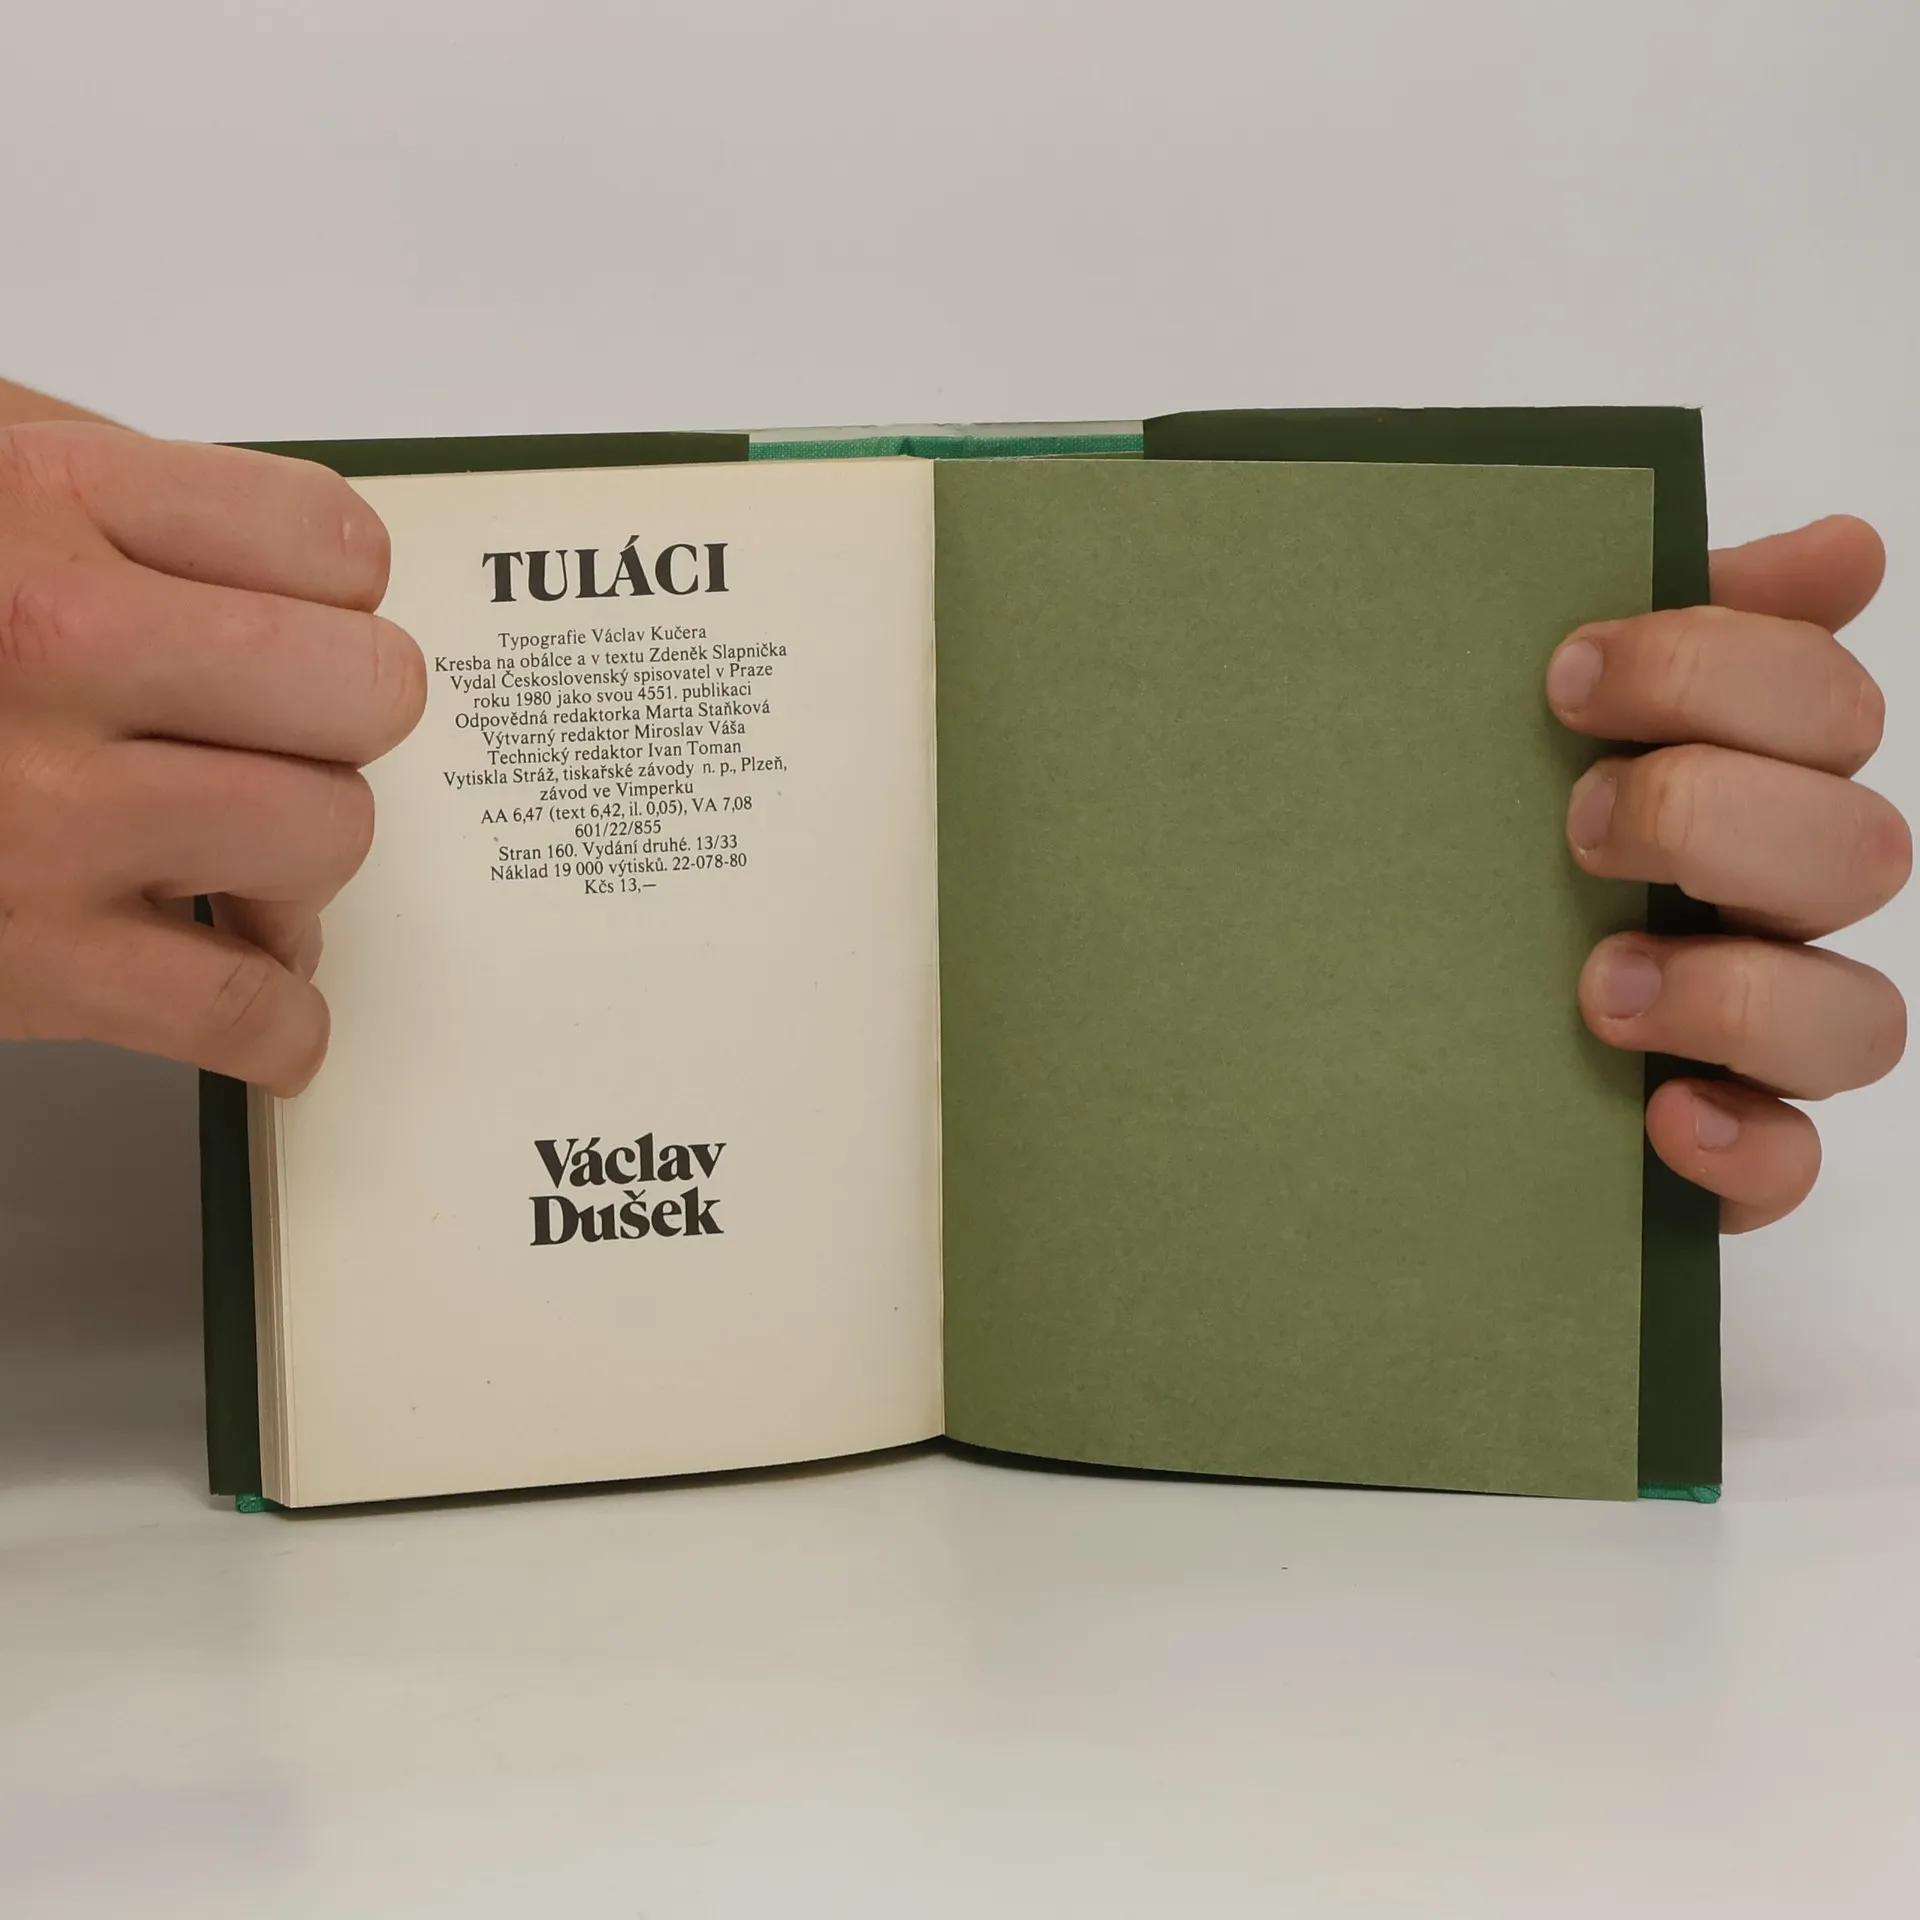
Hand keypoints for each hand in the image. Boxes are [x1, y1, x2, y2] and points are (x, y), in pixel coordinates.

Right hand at [0, 422, 424, 1091]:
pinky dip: (279, 1026)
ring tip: (240, 857)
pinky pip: (243, 1011)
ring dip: (301, 860)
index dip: (335, 597)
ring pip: (328, 841)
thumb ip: (88, 480)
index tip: (300, 626)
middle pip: (363, 695)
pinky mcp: (23, 966)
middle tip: (275, 736)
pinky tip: (262, 1004)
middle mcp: (55, 646)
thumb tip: (250, 556)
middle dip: (335, 721)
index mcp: (37, 500)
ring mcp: (43, 816)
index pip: (334, 549)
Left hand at [1547, 516, 1908, 1230]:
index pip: (1819, 700)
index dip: (1716, 670)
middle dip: (1716, 821)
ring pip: (1860, 1020)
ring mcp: (1761, 1031)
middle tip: (1578, 824)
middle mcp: (1774, 902)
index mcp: (1743, 777)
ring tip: (1600, 986)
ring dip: (1735, 994)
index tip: (1565, 675)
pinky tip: (1664, 1115)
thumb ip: (1660, 620)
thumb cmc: (1481, 842)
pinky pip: (1796, 1163)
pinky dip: (1746, 1145)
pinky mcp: (1729, 1146)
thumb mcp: (1533, 723)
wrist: (1377, 1010)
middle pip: (1861, 849)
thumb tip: (1848, 547)